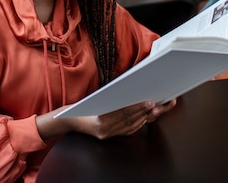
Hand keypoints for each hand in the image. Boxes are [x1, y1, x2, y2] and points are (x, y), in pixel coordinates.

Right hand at [36, 99, 176, 141]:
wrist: (68, 119)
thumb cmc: (82, 105)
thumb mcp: (95, 98)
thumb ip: (112, 96)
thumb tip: (132, 90)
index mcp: (101, 120)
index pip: (124, 114)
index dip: (138, 108)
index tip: (150, 102)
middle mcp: (104, 130)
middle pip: (130, 121)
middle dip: (145, 113)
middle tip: (159, 105)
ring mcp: (106, 135)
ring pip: (131, 127)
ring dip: (145, 118)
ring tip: (156, 110)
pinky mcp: (108, 137)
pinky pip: (126, 131)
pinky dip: (137, 124)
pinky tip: (145, 117)